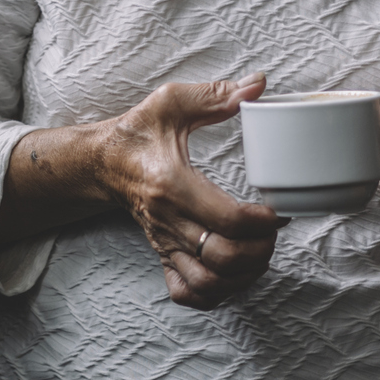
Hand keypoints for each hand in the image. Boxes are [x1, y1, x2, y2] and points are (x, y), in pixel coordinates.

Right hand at [95, 73, 286, 308]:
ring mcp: (164, 243)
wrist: (101, 161)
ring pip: (208, 284)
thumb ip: (215, 94)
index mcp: (172, 184)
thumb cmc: (137, 132)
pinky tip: (230, 273)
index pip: (228, 219)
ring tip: (256, 251)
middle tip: (272, 230)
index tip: (278, 209)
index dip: (264, 221)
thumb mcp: (171, 102)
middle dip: (260, 249)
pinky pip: (187, 293)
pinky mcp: (162, 255)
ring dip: (242, 275)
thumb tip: (257, 86)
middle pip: (223, 259)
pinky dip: (215, 293)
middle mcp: (167, 220)